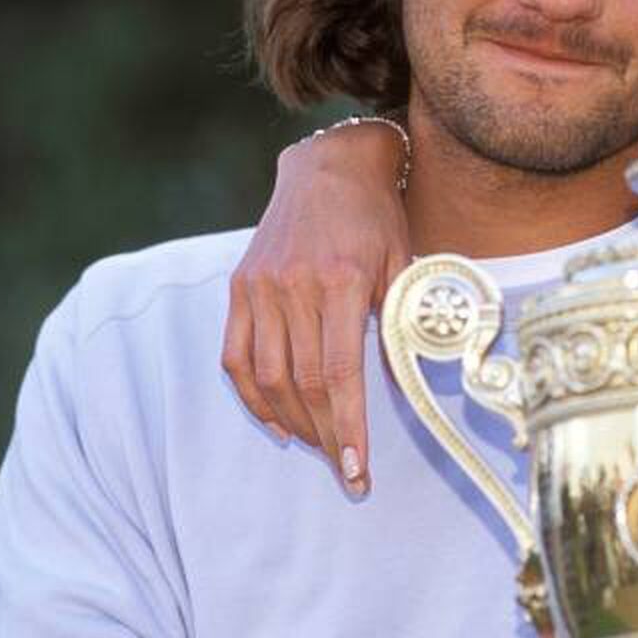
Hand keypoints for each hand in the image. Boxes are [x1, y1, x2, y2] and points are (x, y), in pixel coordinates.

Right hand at [222, 122, 410, 494]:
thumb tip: (403, 392)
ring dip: (292, 423)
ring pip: (267, 377)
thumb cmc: (376, 221)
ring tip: (318, 446)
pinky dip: (253, 397)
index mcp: (340, 282)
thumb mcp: (402, 269)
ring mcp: (260, 287)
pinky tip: (277, 421)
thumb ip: (399, 329)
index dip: (347, 428)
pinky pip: (235, 357)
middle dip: (324, 436)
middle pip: (303, 383)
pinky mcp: (240, 287)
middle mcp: (294, 286)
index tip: (356, 469)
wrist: (330, 168)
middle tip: (345, 469)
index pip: (339, 374)